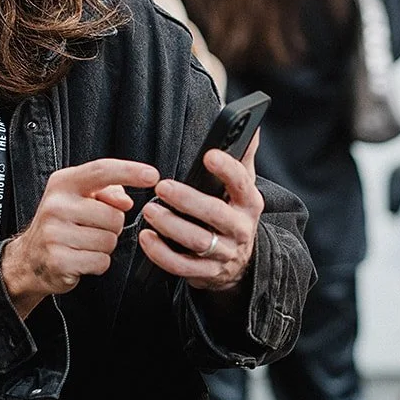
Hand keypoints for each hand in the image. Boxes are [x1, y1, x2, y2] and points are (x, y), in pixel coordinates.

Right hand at [0, 158, 159, 317]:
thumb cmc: (60, 225)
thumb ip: (106, 191)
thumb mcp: (78, 198)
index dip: (130, 171)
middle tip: (91, 229)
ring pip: (109, 241)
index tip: (152, 176)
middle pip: (114, 215)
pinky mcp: (59, 260)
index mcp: (63, 184)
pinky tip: (81, 258)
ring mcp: (55, 233)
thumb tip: (125, 200)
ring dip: (104, 247)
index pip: (101, 171)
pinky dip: (97, 264)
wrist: (29, 258)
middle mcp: (57, 205)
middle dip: (112, 227)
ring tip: (84, 244)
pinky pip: (100, 261)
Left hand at [139, 133, 262, 291]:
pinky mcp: (206, 273)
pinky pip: (182, 266)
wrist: (238, 262)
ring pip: (197, 241)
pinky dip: (161, 254)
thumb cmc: (232, 213)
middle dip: (188, 200)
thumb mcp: (243, 188)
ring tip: (149, 211)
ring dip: (171, 226)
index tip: (208, 155)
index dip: (227, 169)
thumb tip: (253, 127)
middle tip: (162, 187)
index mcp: (250, 203)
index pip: (242, 184)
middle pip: (215, 214)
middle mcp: (240, 229)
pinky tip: (146, 238)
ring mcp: (224, 253)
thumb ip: (243, 157)